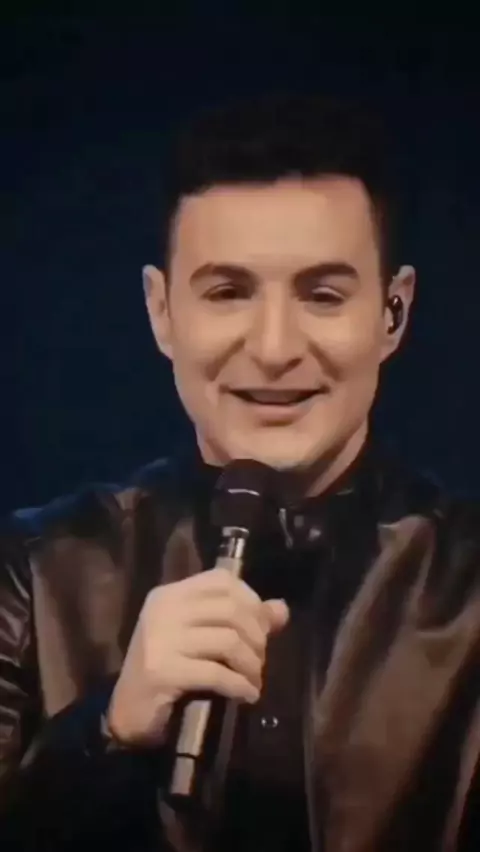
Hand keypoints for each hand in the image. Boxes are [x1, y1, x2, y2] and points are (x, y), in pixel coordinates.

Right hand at [106, 568, 288, 746]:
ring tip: (254, 680)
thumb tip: (280, 609)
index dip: (251, 600)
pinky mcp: (163, 672)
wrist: (127, 715)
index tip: (261, 628)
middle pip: (230, 608)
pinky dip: (240, 686)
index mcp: (170, 595)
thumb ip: (239, 620)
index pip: (221, 581)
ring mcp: (160, 640)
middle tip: (260, 661)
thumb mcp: (199, 639)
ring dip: (252, 664)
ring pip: (228, 640)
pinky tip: (246, 696)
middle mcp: (164, 610)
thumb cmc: (166, 672)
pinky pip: (217, 673)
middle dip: (256, 636)